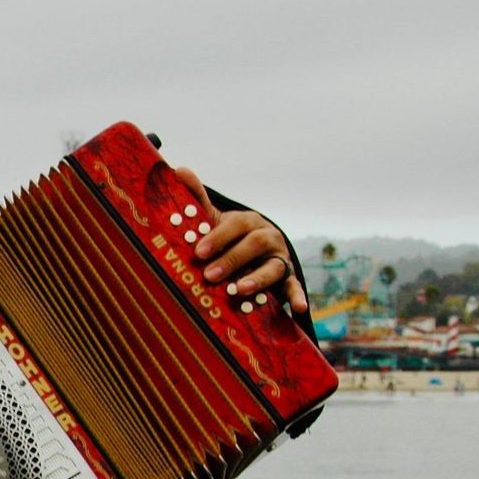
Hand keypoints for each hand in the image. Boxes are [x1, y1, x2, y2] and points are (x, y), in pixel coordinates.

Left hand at [171, 167, 308, 314]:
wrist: (250, 253)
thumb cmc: (227, 237)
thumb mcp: (213, 219)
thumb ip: (197, 198)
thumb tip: (179, 169)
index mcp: (248, 223)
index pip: (236, 226)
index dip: (218, 237)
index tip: (198, 252)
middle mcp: (268, 237)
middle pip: (254, 245)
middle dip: (232, 259)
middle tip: (210, 276)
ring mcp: (278, 258)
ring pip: (273, 267)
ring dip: (257, 278)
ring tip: (239, 290)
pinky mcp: (286, 279)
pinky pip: (294, 287)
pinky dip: (297, 297)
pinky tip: (299, 309)